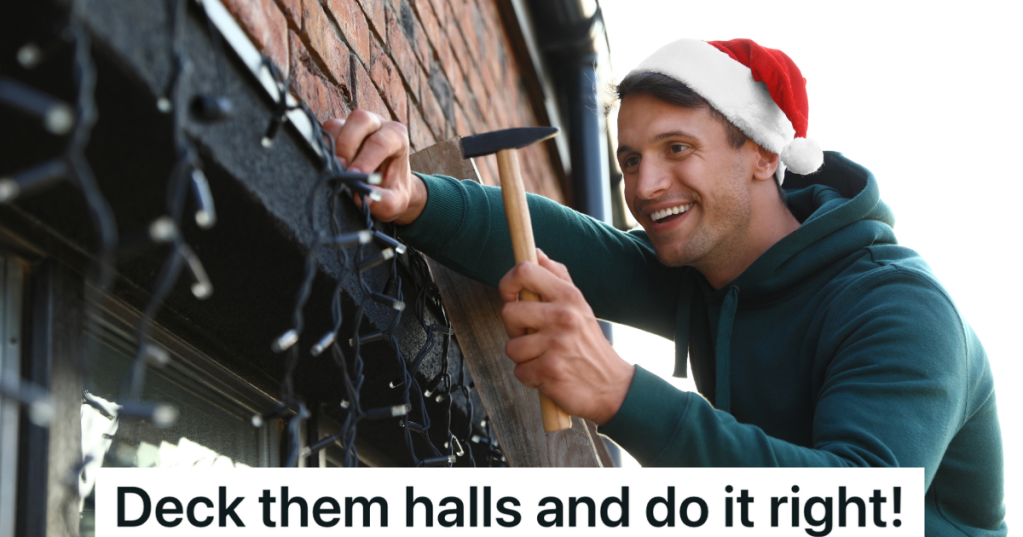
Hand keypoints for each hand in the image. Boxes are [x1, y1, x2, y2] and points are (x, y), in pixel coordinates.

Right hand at [323, 110, 426, 224]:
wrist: (387, 184)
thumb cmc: (393, 189)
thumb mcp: (396, 200)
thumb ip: (384, 202)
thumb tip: (361, 197)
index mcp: (396, 136)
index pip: (380, 142)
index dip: (365, 160)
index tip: (355, 177)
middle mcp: (377, 124)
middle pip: (360, 120)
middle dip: (347, 145)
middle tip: (341, 169)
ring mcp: (355, 125)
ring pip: (337, 125)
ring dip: (332, 148)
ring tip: (335, 170)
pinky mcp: (338, 130)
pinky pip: (324, 133)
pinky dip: (322, 149)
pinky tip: (328, 166)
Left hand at [499, 249, 634, 425]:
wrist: (612, 387)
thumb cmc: (589, 345)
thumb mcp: (580, 306)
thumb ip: (558, 277)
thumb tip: (536, 252)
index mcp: (569, 296)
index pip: (525, 271)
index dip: (508, 283)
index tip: (511, 297)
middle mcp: (563, 316)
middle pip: (508, 312)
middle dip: (515, 329)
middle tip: (534, 336)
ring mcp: (556, 344)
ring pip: (511, 346)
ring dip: (523, 357)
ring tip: (544, 357)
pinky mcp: (550, 371)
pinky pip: (519, 371)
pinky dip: (530, 377)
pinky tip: (548, 374)